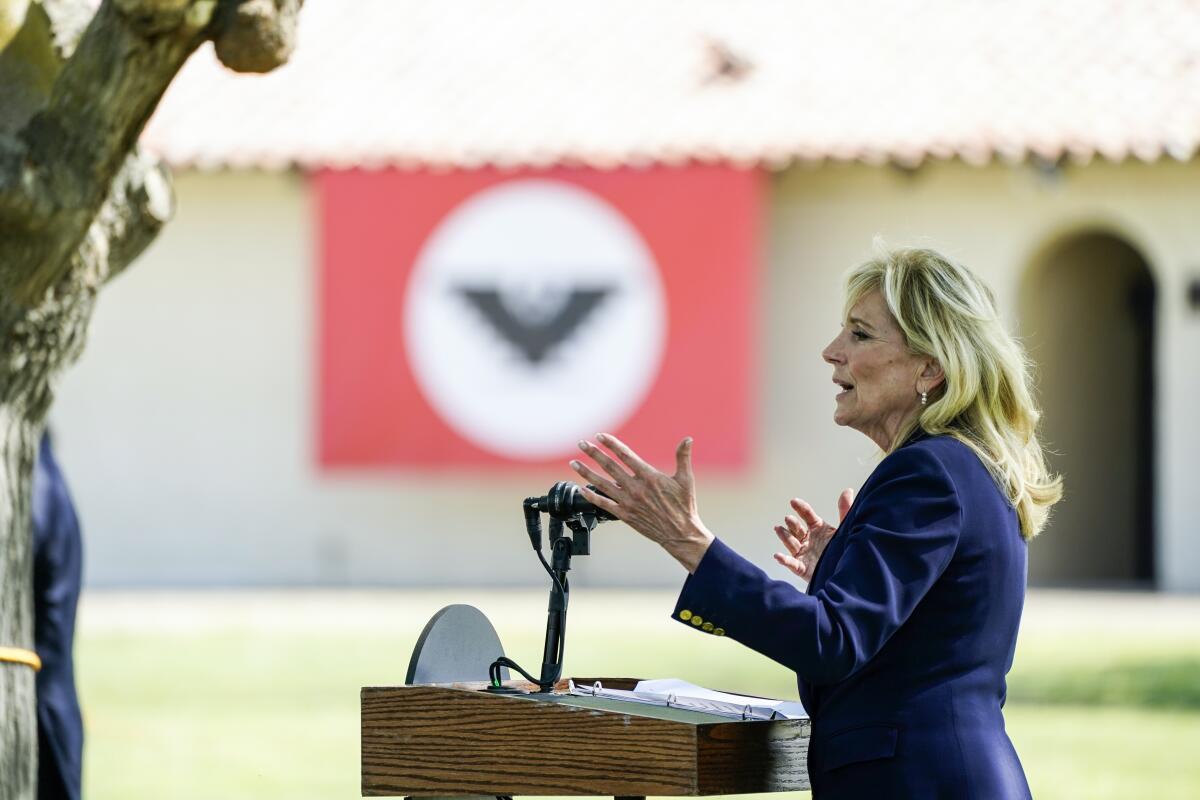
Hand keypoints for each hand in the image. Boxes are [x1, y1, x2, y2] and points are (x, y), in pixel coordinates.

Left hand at [569, 433, 714, 572]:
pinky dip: (591, 496)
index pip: (625, 455)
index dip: (611, 444)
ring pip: (602, 484)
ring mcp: (628, 502)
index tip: (599, 436)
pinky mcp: (625, 515)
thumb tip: (688, 439)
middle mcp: (635, 488)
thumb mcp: (686, 479)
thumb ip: (683, 457)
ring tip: (574, 463)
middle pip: (609, 466)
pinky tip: (581, 489)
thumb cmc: (684, 506)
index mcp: (649, 477)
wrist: (680, 534)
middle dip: (594, 453)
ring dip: (586, 472)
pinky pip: (604, 504)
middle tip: (582, 443)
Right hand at [773, 489, 854, 581]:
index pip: (807, 516)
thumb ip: (845, 511)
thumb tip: (848, 490)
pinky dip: (783, 560)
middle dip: (792, 523)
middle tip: (789, 518)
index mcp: (819, 530)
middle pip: (797, 529)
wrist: (848, 576)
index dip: (801, 508)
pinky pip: (791, 564)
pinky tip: (778, 555)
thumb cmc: (845, 551)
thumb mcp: (846, 529)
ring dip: (784, 536)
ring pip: (791, 543)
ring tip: (778, 528)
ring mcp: (804, 554)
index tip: (793, 501)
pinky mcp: (803, 568)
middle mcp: (809, 540)